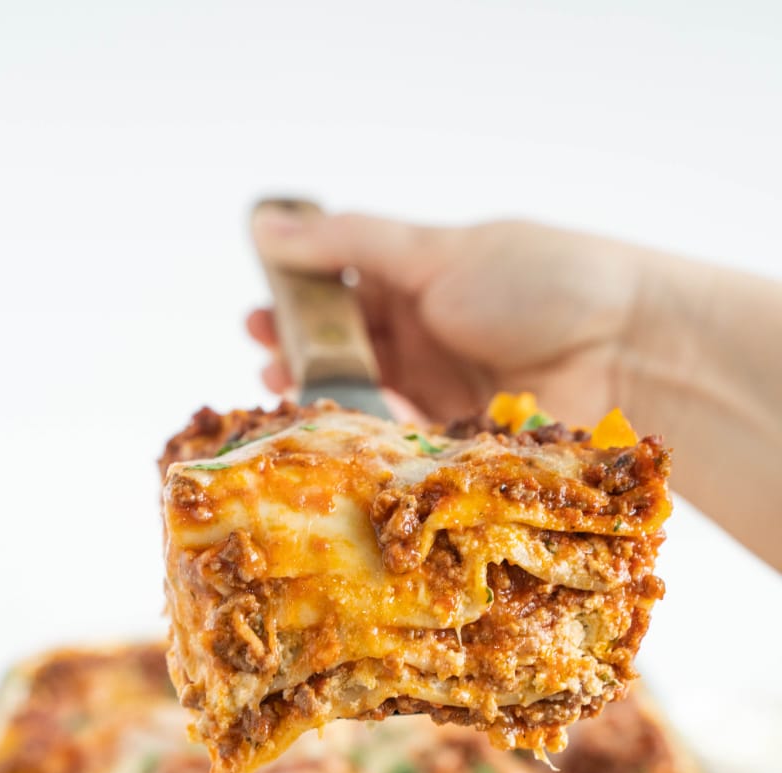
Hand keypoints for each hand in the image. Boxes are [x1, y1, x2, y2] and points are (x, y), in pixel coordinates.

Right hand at [248, 208, 642, 426]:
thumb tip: (268, 226)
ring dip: (323, 393)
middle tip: (261, 355)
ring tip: (281, 392)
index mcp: (426, 275)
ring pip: (366, 391)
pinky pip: (397, 437)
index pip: (347, 284)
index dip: (299, 297)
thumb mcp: (439, 252)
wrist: (625, 350)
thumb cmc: (538, 283)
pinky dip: (361, 436)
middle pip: (349, 342)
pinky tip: (330, 434)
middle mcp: (431, 331)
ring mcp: (443, 386)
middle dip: (300, 348)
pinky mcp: (456, 437)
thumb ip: (352, 245)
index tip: (256, 309)